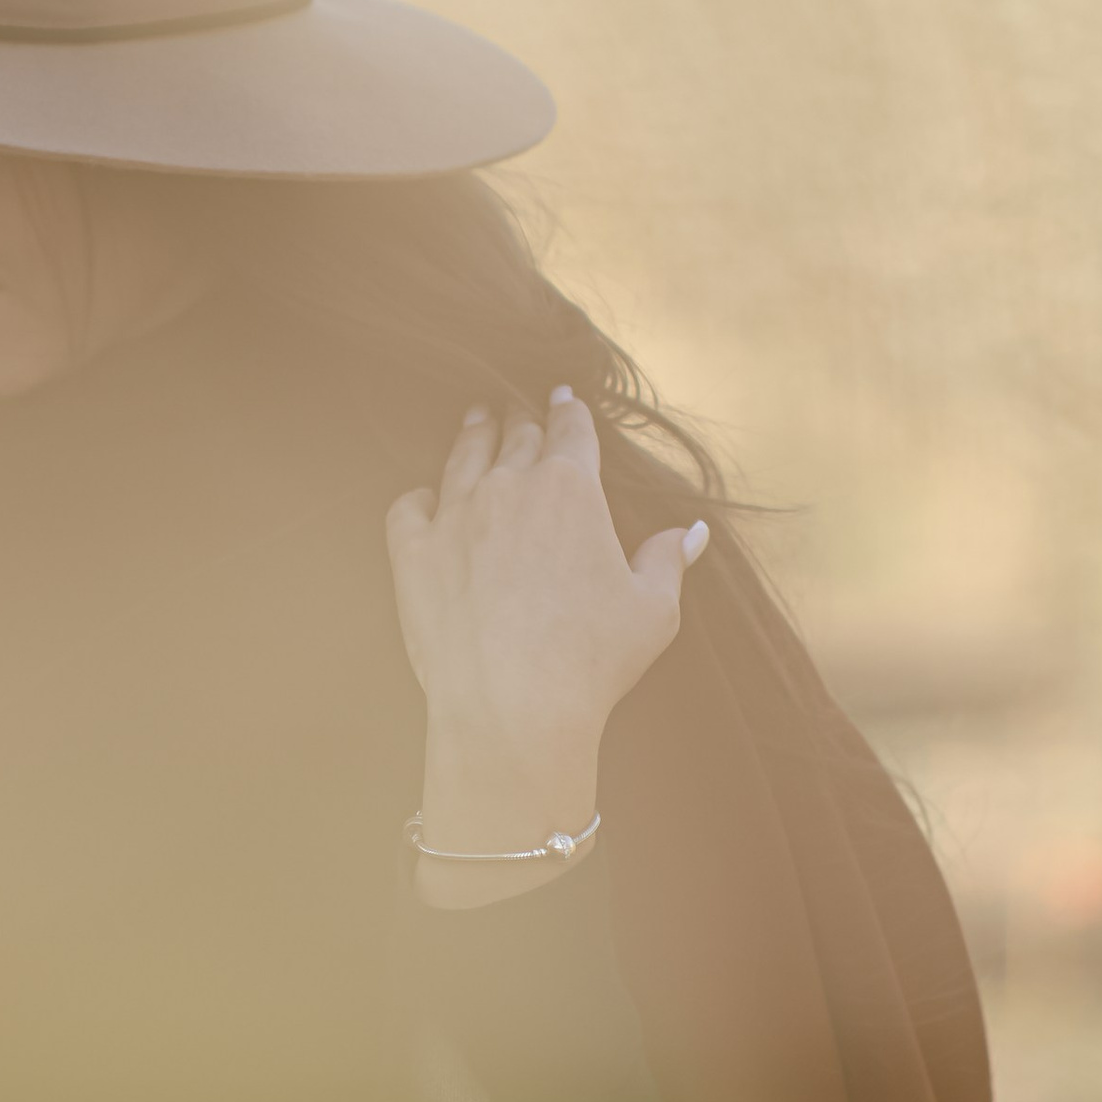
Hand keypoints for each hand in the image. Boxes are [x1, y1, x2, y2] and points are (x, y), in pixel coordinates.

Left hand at [385, 389, 708, 899]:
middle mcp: (511, 487)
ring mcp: (456, 516)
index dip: (568, 409)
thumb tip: (692, 532)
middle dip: (521, 417)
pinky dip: (418, 496)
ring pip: (463, 456)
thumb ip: (668, 561)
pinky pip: (408, 506)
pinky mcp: (413, 553)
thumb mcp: (652, 611)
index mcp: (572, 489)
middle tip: (518, 408)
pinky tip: (425, 499)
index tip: (563, 397)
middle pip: (516, 435)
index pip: (571, 430)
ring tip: (476, 419)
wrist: (512, 704)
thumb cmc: (590, 660)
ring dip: (473, 433)